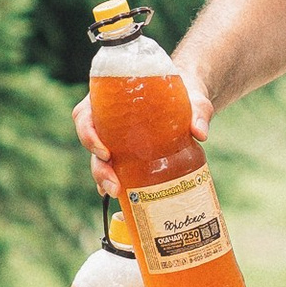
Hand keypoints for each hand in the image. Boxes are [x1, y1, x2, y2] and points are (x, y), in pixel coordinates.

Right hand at [69, 68, 214, 199]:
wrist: (190, 98)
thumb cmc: (184, 91)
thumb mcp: (193, 98)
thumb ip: (198, 111)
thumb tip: (200, 134)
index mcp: (110, 98)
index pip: (85, 114)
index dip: (88, 134)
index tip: (105, 151)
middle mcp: (107, 117)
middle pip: (90, 141)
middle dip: (98, 167)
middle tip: (113, 184)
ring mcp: (116, 135)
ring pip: (99, 157)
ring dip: (103, 177)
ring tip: (116, 192)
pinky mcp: (127, 149)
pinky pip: (114, 165)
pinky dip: (114, 180)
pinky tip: (121, 194)